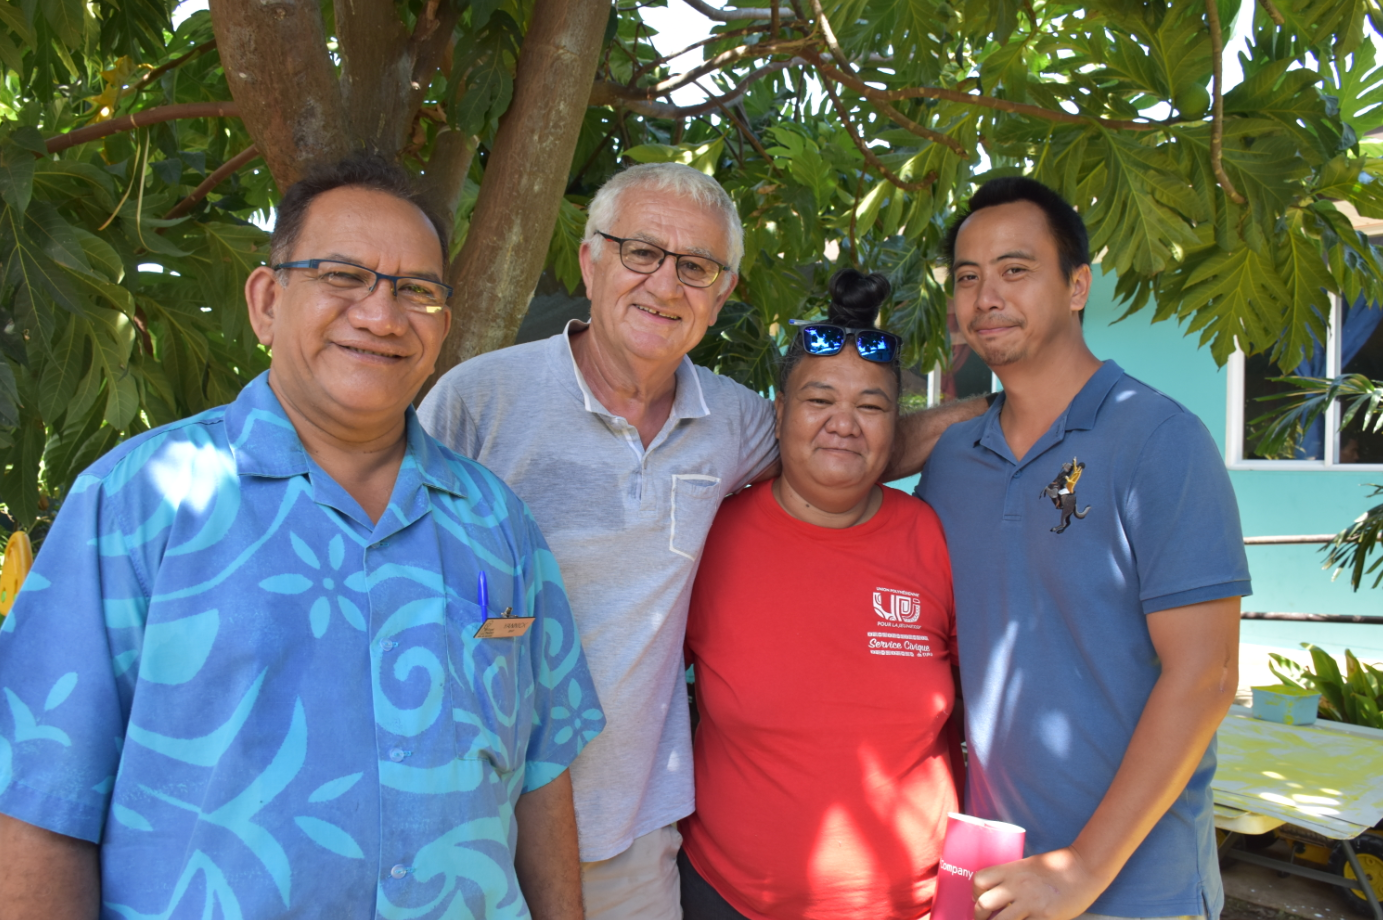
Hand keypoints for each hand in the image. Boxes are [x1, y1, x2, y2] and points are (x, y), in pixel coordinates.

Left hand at [971, 847, 1108, 919]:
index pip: (980, 880)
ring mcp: (1030, 903)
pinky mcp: (1045, 917)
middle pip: (984, 904)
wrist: (1083, 868)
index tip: (978, 898)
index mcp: (1012, 870)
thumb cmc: (1057, 866)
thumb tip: (998, 893)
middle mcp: (1017, 886)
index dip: (974, 892)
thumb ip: (1013, 877)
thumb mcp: (1028, 865)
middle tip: (983, 919)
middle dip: (979, 915)